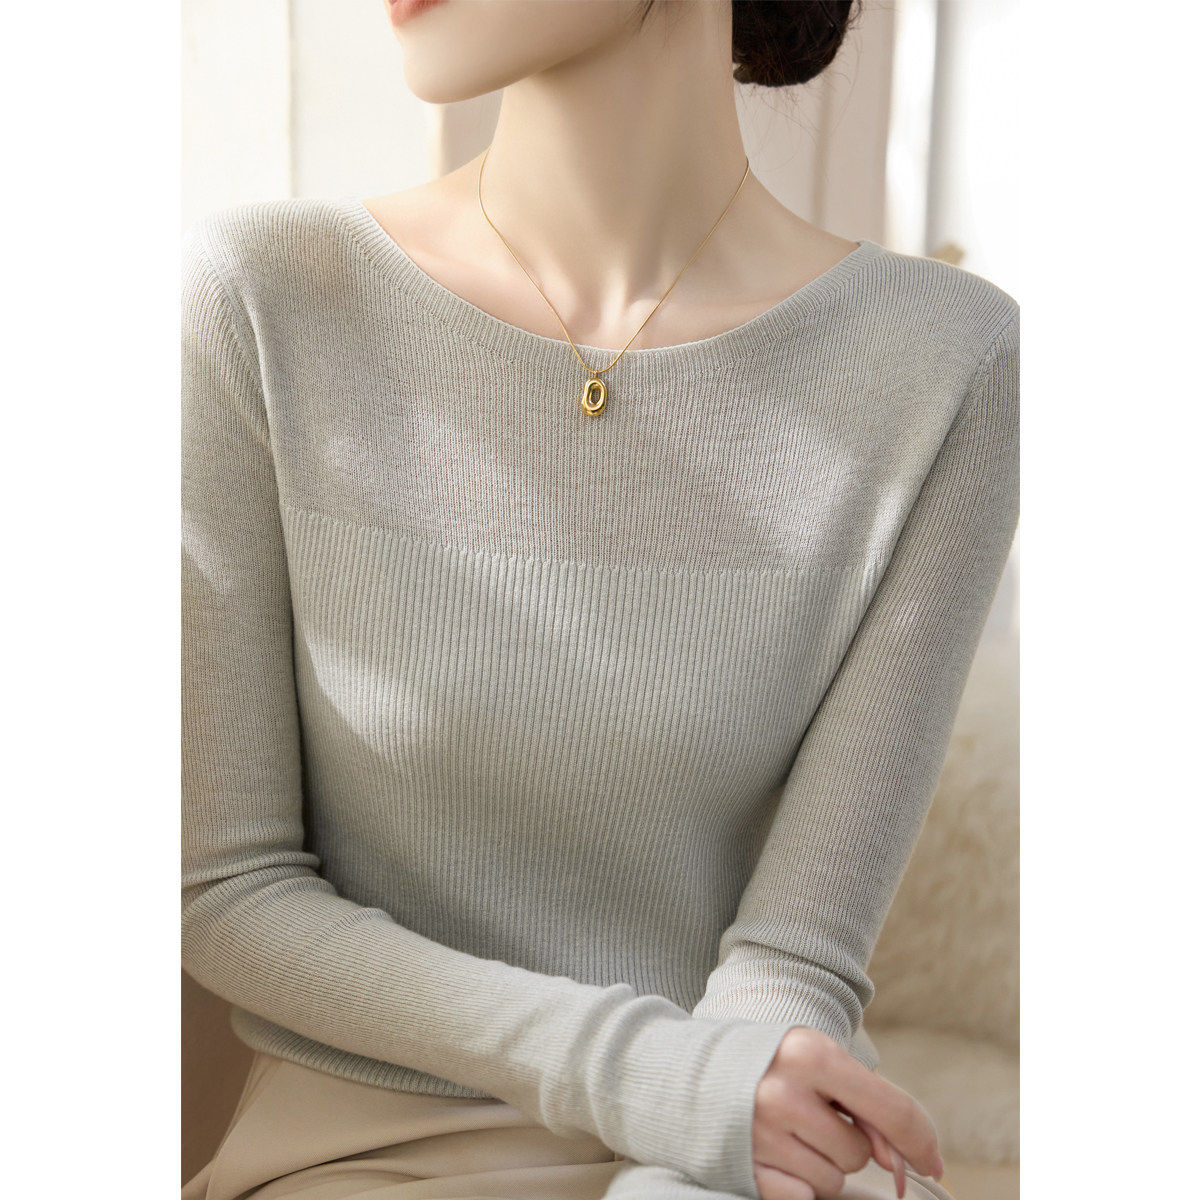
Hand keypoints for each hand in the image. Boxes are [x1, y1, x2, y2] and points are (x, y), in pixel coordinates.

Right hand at [751, 1027, 943, 1199]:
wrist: (687, 1071)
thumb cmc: (768, 1063)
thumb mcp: (815, 1058)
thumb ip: (865, 1099)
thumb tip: (902, 1160)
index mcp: (810, 1053)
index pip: (892, 1110)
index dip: (921, 1141)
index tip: (932, 1161)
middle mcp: (783, 1093)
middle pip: (857, 1153)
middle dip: (845, 1141)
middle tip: (811, 1115)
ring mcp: (760, 1135)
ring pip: (831, 1182)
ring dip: (819, 1164)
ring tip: (787, 1132)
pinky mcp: (743, 1169)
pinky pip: (802, 1199)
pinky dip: (795, 1184)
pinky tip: (773, 1155)